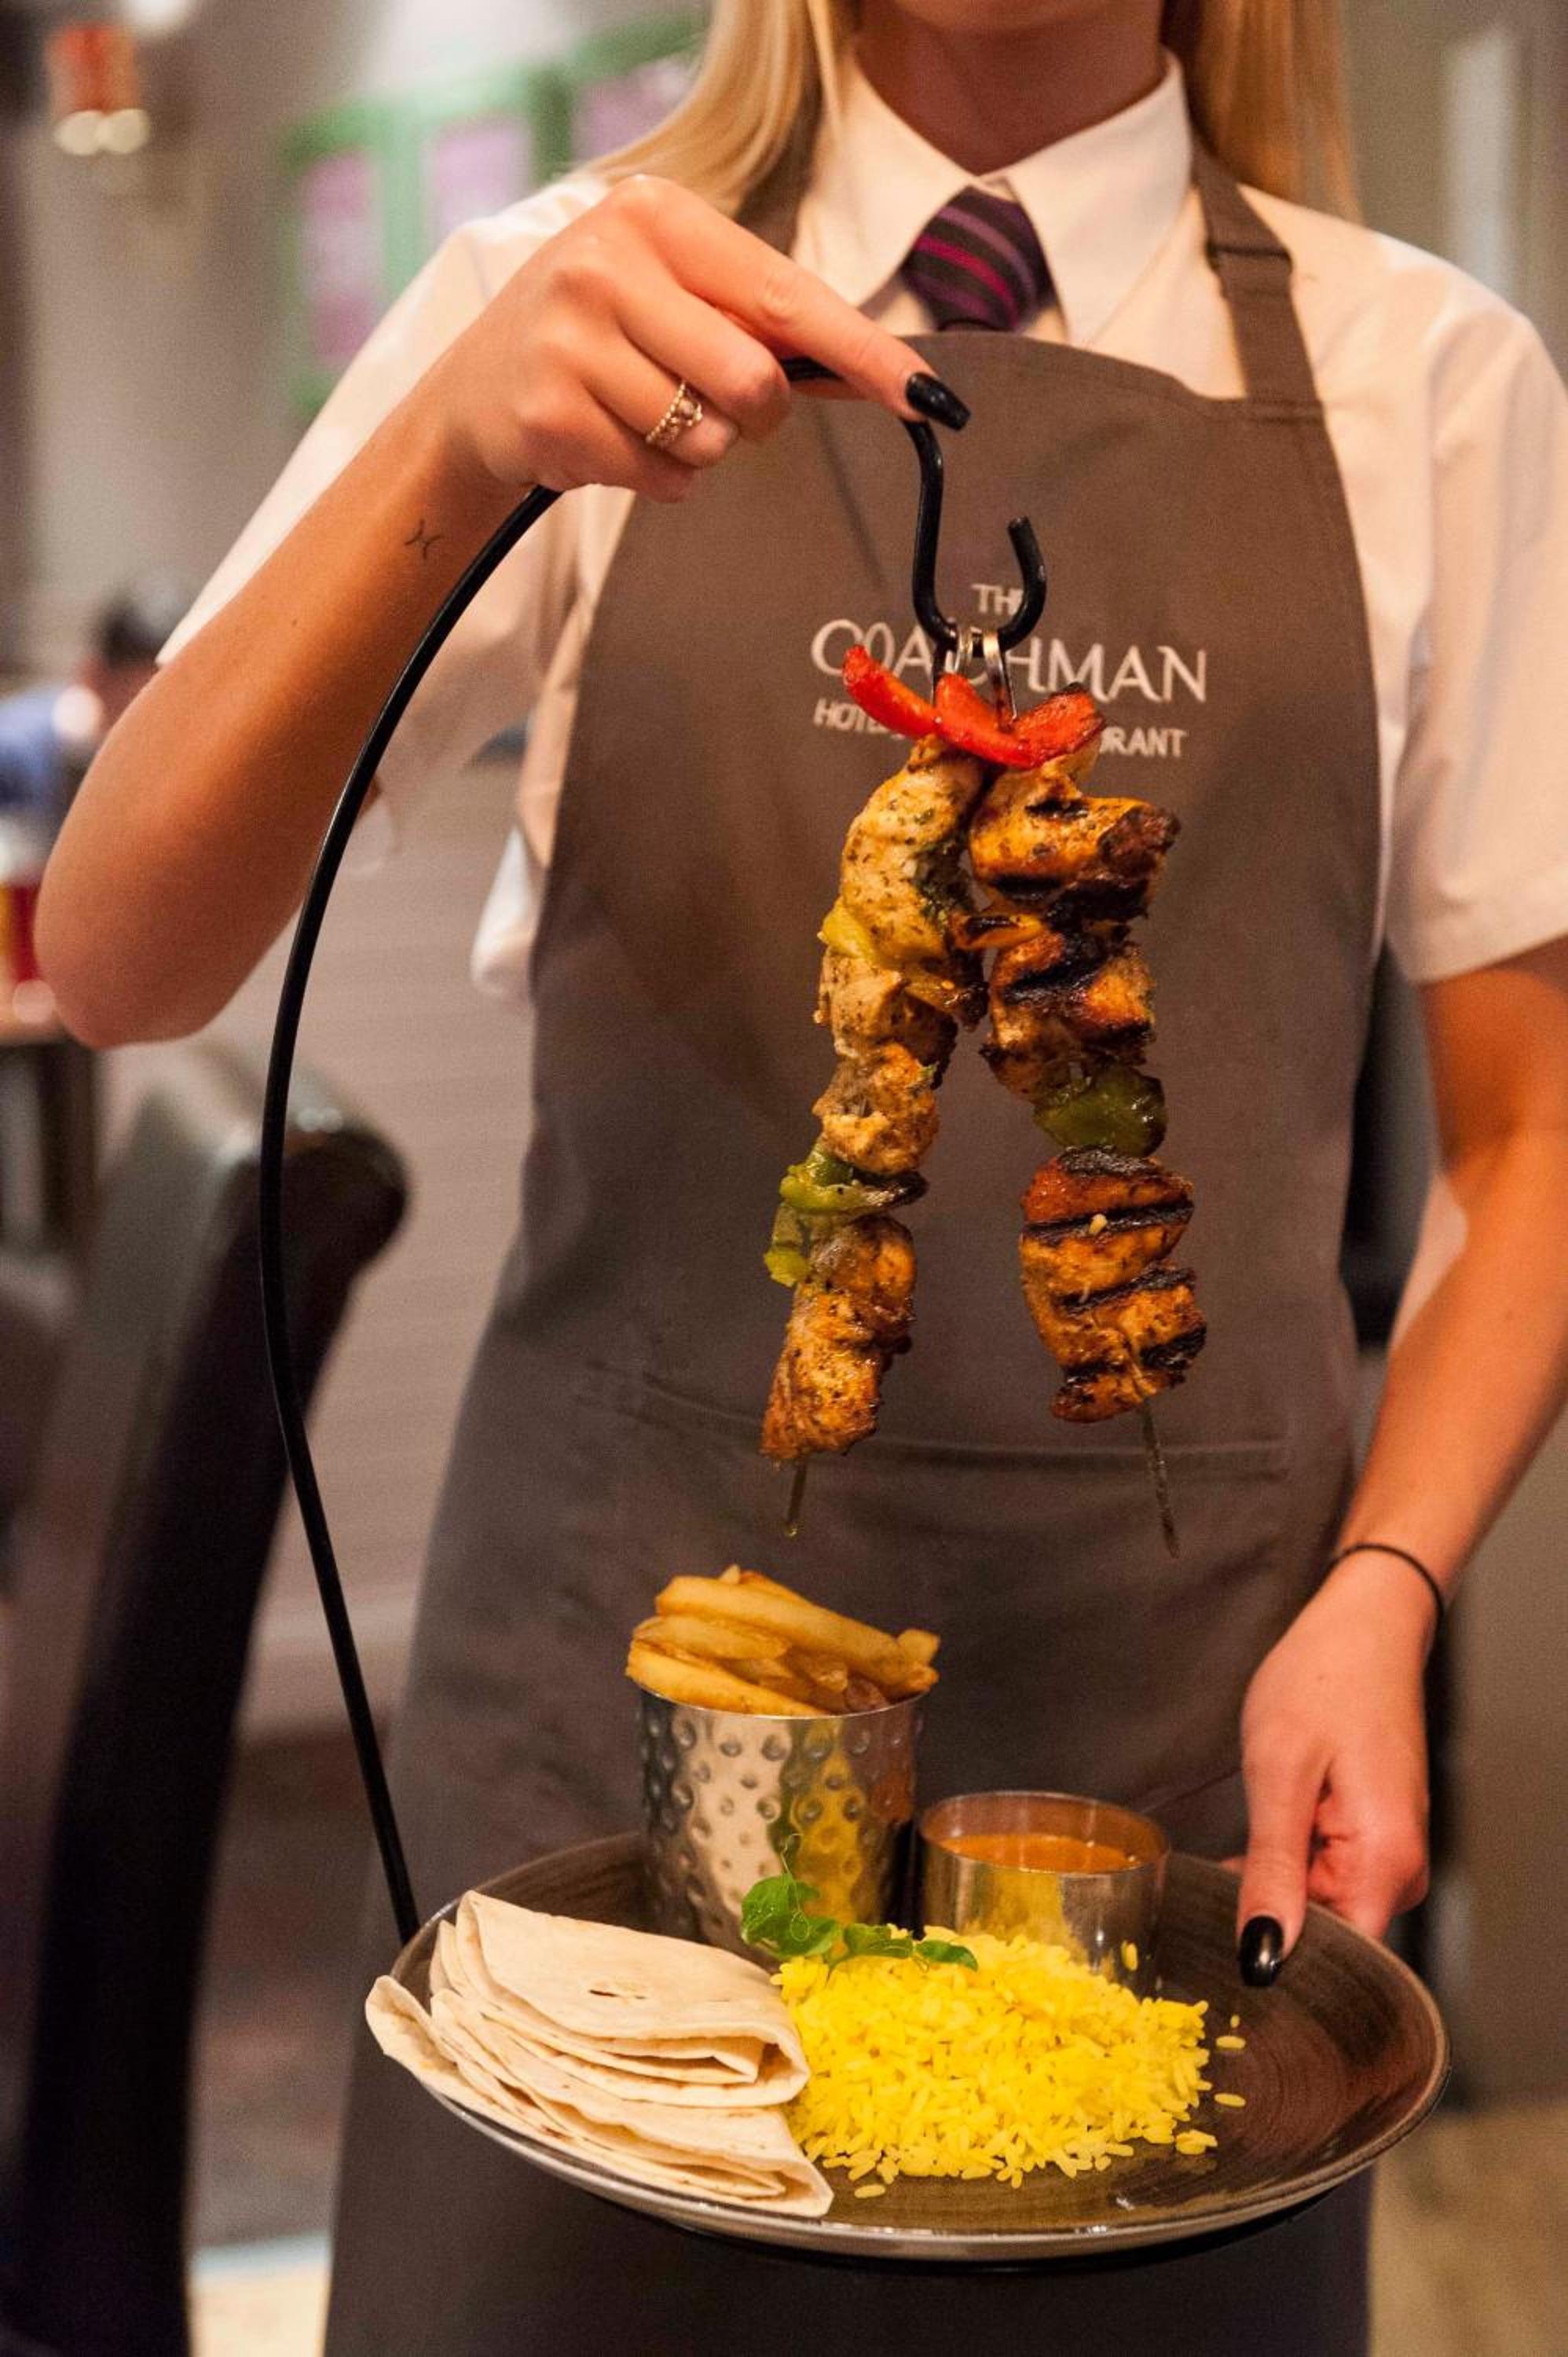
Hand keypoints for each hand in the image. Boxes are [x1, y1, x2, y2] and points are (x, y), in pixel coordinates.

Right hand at [425, 175, 937, 504]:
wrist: (479, 383)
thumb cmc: (601, 332)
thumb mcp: (674, 293)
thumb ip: (766, 323)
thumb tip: (884, 372)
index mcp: (657, 218)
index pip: (787, 296)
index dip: (864, 351)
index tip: (927, 394)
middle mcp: (607, 263)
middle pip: (753, 380)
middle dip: (754, 414)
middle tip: (715, 401)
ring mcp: (570, 340)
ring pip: (706, 439)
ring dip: (696, 450)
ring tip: (641, 412)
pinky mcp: (550, 415)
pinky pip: (658, 479)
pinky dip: (652, 478)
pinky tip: (608, 439)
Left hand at [1234, 1551, 1432, 1974]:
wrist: (1361, 1627)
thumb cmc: (1324, 1681)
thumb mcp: (1279, 1774)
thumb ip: (1272, 1870)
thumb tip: (1262, 1953)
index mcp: (1387, 1864)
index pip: (1340, 1959)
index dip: (1278, 1957)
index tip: (1223, 1937)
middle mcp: (1401, 1871)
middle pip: (1328, 1935)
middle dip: (1270, 1916)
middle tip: (1219, 1876)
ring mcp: (1390, 1856)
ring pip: (1322, 1906)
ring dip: (1276, 1886)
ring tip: (1244, 1840)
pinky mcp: (1374, 1839)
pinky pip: (1327, 1877)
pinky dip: (1288, 1865)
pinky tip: (1259, 1840)